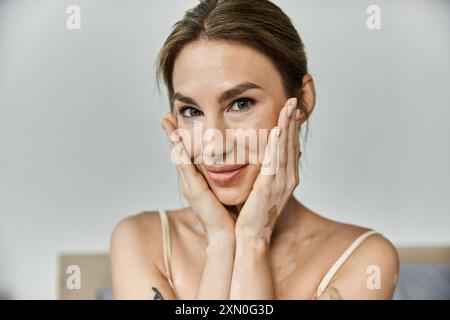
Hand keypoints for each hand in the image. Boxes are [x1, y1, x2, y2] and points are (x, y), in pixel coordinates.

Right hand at [160, 112, 235, 243]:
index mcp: (197, 180)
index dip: (180, 138)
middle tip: (165, 115)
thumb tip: (233, 160)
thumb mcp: (224, 189)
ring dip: (171, 137)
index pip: (186, 154)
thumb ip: (225, 176)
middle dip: (170, 133)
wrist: (228, 234)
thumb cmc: (228, 213)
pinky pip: (185, 167)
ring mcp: (189, 185)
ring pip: (178, 156)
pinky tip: (176, 139)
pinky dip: (179, 152)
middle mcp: (190, 181)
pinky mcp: (194, 190)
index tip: (176, 119)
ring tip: (166, 120)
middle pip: (177, 152)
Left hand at [235, 97, 301, 245]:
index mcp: (286, 177)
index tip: (291, 108)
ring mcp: (281, 183)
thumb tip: (271, 157)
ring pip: (285, 150)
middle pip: (291, 144)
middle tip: (293, 100)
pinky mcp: (270, 188)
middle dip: (292, 121)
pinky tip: (277, 130)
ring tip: (288, 108)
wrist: (251, 235)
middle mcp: (288, 178)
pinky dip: (277, 146)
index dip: (291, 127)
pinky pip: (274, 163)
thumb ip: (269, 172)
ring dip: (287, 127)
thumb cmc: (254, 212)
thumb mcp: (264, 188)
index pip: (290, 147)